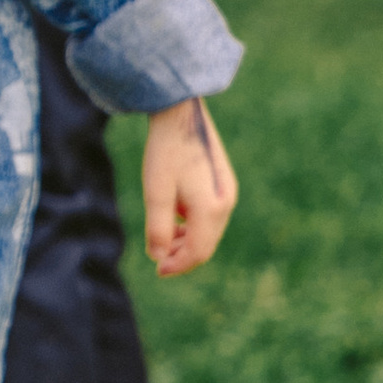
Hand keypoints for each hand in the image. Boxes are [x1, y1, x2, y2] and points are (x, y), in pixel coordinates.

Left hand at [142, 96, 235, 276]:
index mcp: (212, 207)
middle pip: (207, 244)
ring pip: (210, 231)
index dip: (177, 266)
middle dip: (182, 256)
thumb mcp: (156, 192)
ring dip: (188, 240)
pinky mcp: (223, 182)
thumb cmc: (165, 151)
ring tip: (164, 238)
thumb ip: (158, 228)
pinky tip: (175, 216)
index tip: (157, 269)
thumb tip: (159, 258)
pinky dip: (194, 224)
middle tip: (158, 257)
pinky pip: (211, 215)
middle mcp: (226, 202)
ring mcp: (227, 191)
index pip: (198, 252)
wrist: (180, 113)